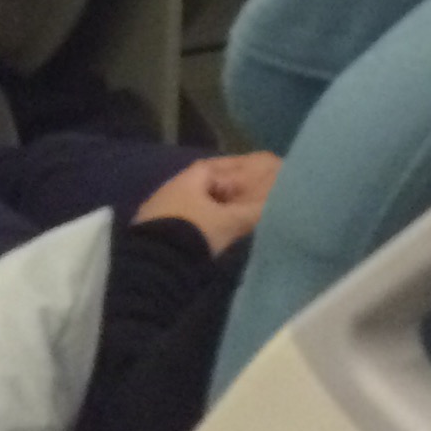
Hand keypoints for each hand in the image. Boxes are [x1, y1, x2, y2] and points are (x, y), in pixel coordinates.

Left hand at [134, 152, 280, 253]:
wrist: (156, 264)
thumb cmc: (194, 233)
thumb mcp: (228, 222)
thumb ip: (253, 211)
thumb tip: (276, 203)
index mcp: (188, 179)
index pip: (215, 166)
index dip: (236, 169)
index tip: (253, 175)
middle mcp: (171, 189)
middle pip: (203, 185)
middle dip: (225, 190)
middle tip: (246, 198)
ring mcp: (159, 210)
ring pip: (193, 204)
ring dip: (211, 208)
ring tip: (231, 217)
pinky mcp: (154, 232)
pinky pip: (184, 220)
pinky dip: (199, 222)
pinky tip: (209, 233)